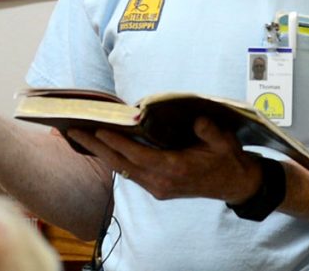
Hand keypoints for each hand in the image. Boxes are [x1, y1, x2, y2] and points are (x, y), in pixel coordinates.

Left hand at [67, 117, 260, 202]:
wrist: (235, 184)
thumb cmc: (227, 158)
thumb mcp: (224, 141)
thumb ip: (209, 131)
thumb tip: (196, 120)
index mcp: (175, 169)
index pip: (139, 155)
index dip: (117, 143)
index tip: (98, 130)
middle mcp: (161, 182)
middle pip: (122, 164)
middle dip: (96, 147)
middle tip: (73, 131)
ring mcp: (157, 188)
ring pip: (123, 170)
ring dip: (101, 153)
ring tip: (80, 135)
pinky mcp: (156, 189)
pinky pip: (130, 173)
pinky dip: (114, 159)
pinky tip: (101, 147)